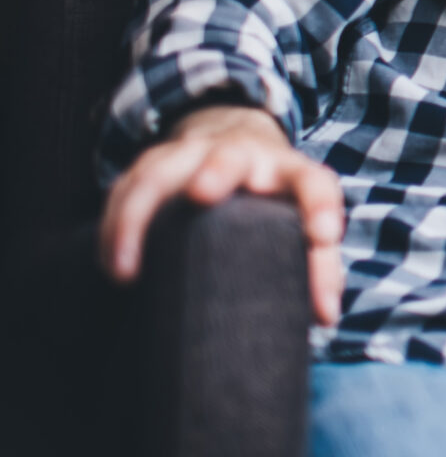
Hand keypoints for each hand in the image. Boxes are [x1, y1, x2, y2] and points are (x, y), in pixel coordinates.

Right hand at [99, 103, 343, 325]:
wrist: (238, 140)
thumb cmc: (274, 199)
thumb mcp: (303, 221)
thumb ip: (318, 267)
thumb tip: (324, 316)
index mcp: (290, 172)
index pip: (313, 183)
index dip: (322, 207)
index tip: (323, 238)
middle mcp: (243, 156)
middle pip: (229, 156)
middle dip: (216, 172)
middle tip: (202, 195)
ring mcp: (192, 155)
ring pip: (159, 170)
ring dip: (138, 214)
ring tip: (126, 269)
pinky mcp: (153, 163)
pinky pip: (125, 186)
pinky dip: (113, 223)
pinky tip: (111, 263)